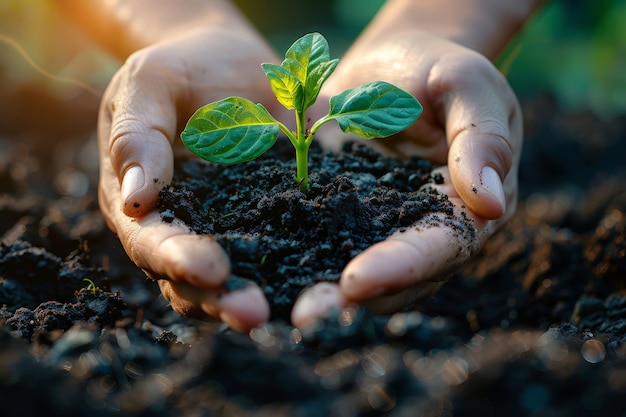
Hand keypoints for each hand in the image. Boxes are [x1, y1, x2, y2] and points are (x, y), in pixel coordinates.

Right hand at [98, 27, 281, 330]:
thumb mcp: (150, 84)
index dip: (177, 259)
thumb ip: (137, 135)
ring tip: (295, 310)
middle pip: (194, 278)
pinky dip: (304, 269)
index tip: (211, 268)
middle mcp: (186, 229)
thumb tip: (135, 199)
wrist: (231, 60)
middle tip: (254, 314)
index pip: (152, 242)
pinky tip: (330, 279)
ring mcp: (232, 230)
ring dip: (265, 296)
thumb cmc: (180, 66)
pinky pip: (286, 252)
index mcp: (142, 205)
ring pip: (239, 278)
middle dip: (222, 298)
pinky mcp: (275, 221)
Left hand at [291, 30, 521, 327]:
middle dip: (351, 300)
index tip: (357, 281)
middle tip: (307, 316)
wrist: (393, 61)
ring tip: (279, 309)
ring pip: (354, 272)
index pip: (438, 249)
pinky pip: (316, 241)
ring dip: (319, 292)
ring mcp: (376, 227)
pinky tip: (258, 272)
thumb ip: (482, 138)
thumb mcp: (468, 85)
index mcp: (463, 209)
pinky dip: (292, 259)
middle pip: (395, 279)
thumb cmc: (440, 68)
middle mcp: (421, 231)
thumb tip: (490, 203)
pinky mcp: (337, 214)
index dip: (401, 268)